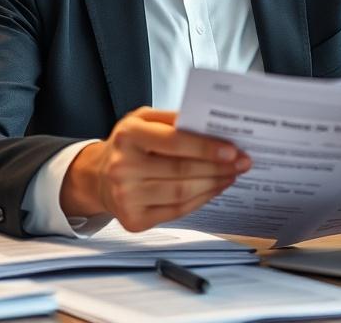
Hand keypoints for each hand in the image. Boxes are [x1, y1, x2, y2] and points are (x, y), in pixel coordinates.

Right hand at [60, 107, 251, 231]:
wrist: (98, 177)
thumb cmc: (128, 144)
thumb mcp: (143, 119)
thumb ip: (173, 119)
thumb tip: (211, 126)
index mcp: (128, 135)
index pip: (174, 142)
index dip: (205, 147)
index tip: (232, 149)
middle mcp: (123, 167)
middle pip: (181, 171)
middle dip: (218, 167)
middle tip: (242, 162)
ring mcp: (126, 196)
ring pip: (182, 193)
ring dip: (214, 184)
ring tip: (231, 175)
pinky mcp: (134, 219)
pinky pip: (177, 211)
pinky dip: (201, 200)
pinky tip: (214, 189)